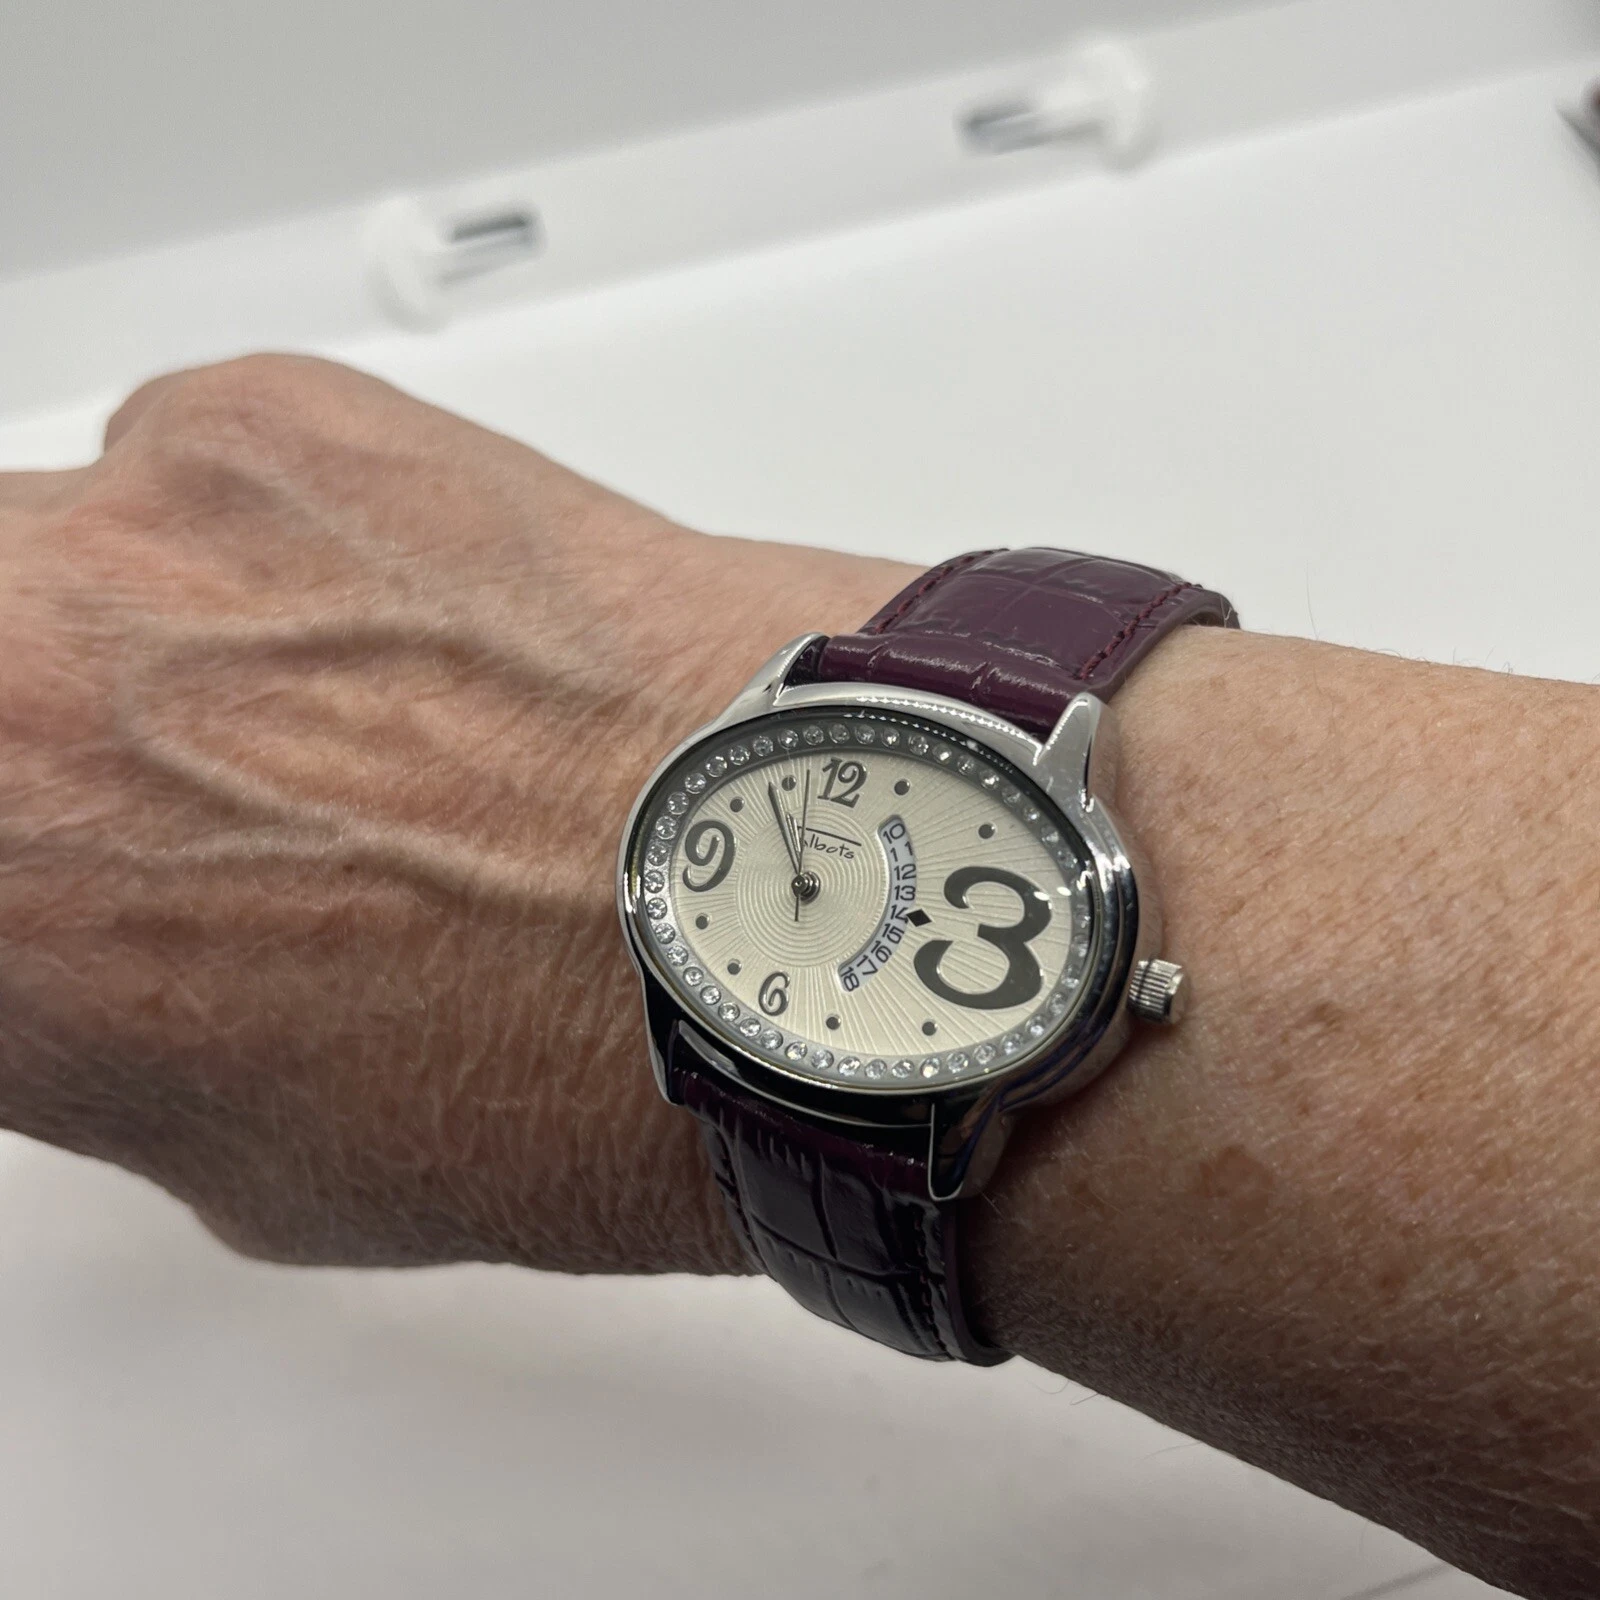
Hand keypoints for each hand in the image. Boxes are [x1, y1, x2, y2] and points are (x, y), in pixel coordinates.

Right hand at [0, 354, 909, 1273]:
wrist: (800, 909)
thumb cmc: (577, 1070)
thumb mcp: (252, 1148)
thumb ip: (105, 1015)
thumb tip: (96, 944)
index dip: (29, 875)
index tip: (70, 883)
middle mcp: (14, 673)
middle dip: (31, 730)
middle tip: (140, 788)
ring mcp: (143, 518)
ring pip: (50, 553)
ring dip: (134, 633)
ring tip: (316, 722)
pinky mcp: (283, 415)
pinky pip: (190, 468)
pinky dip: (261, 551)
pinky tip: (405, 640)